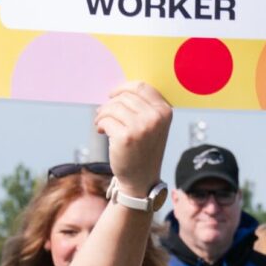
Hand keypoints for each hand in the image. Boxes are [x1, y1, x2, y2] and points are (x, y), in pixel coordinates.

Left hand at [93, 81, 173, 198]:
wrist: (141, 180)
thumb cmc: (143, 150)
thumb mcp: (152, 125)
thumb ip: (143, 106)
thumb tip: (119, 90)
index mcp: (164, 111)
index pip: (141, 86)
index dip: (123, 88)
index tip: (112, 95)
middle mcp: (155, 118)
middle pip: (124, 96)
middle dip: (110, 104)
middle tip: (104, 115)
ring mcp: (141, 127)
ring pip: (113, 107)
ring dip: (103, 114)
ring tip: (102, 123)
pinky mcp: (125, 137)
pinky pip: (105, 120)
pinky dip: (100, 124)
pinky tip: (102, 132)